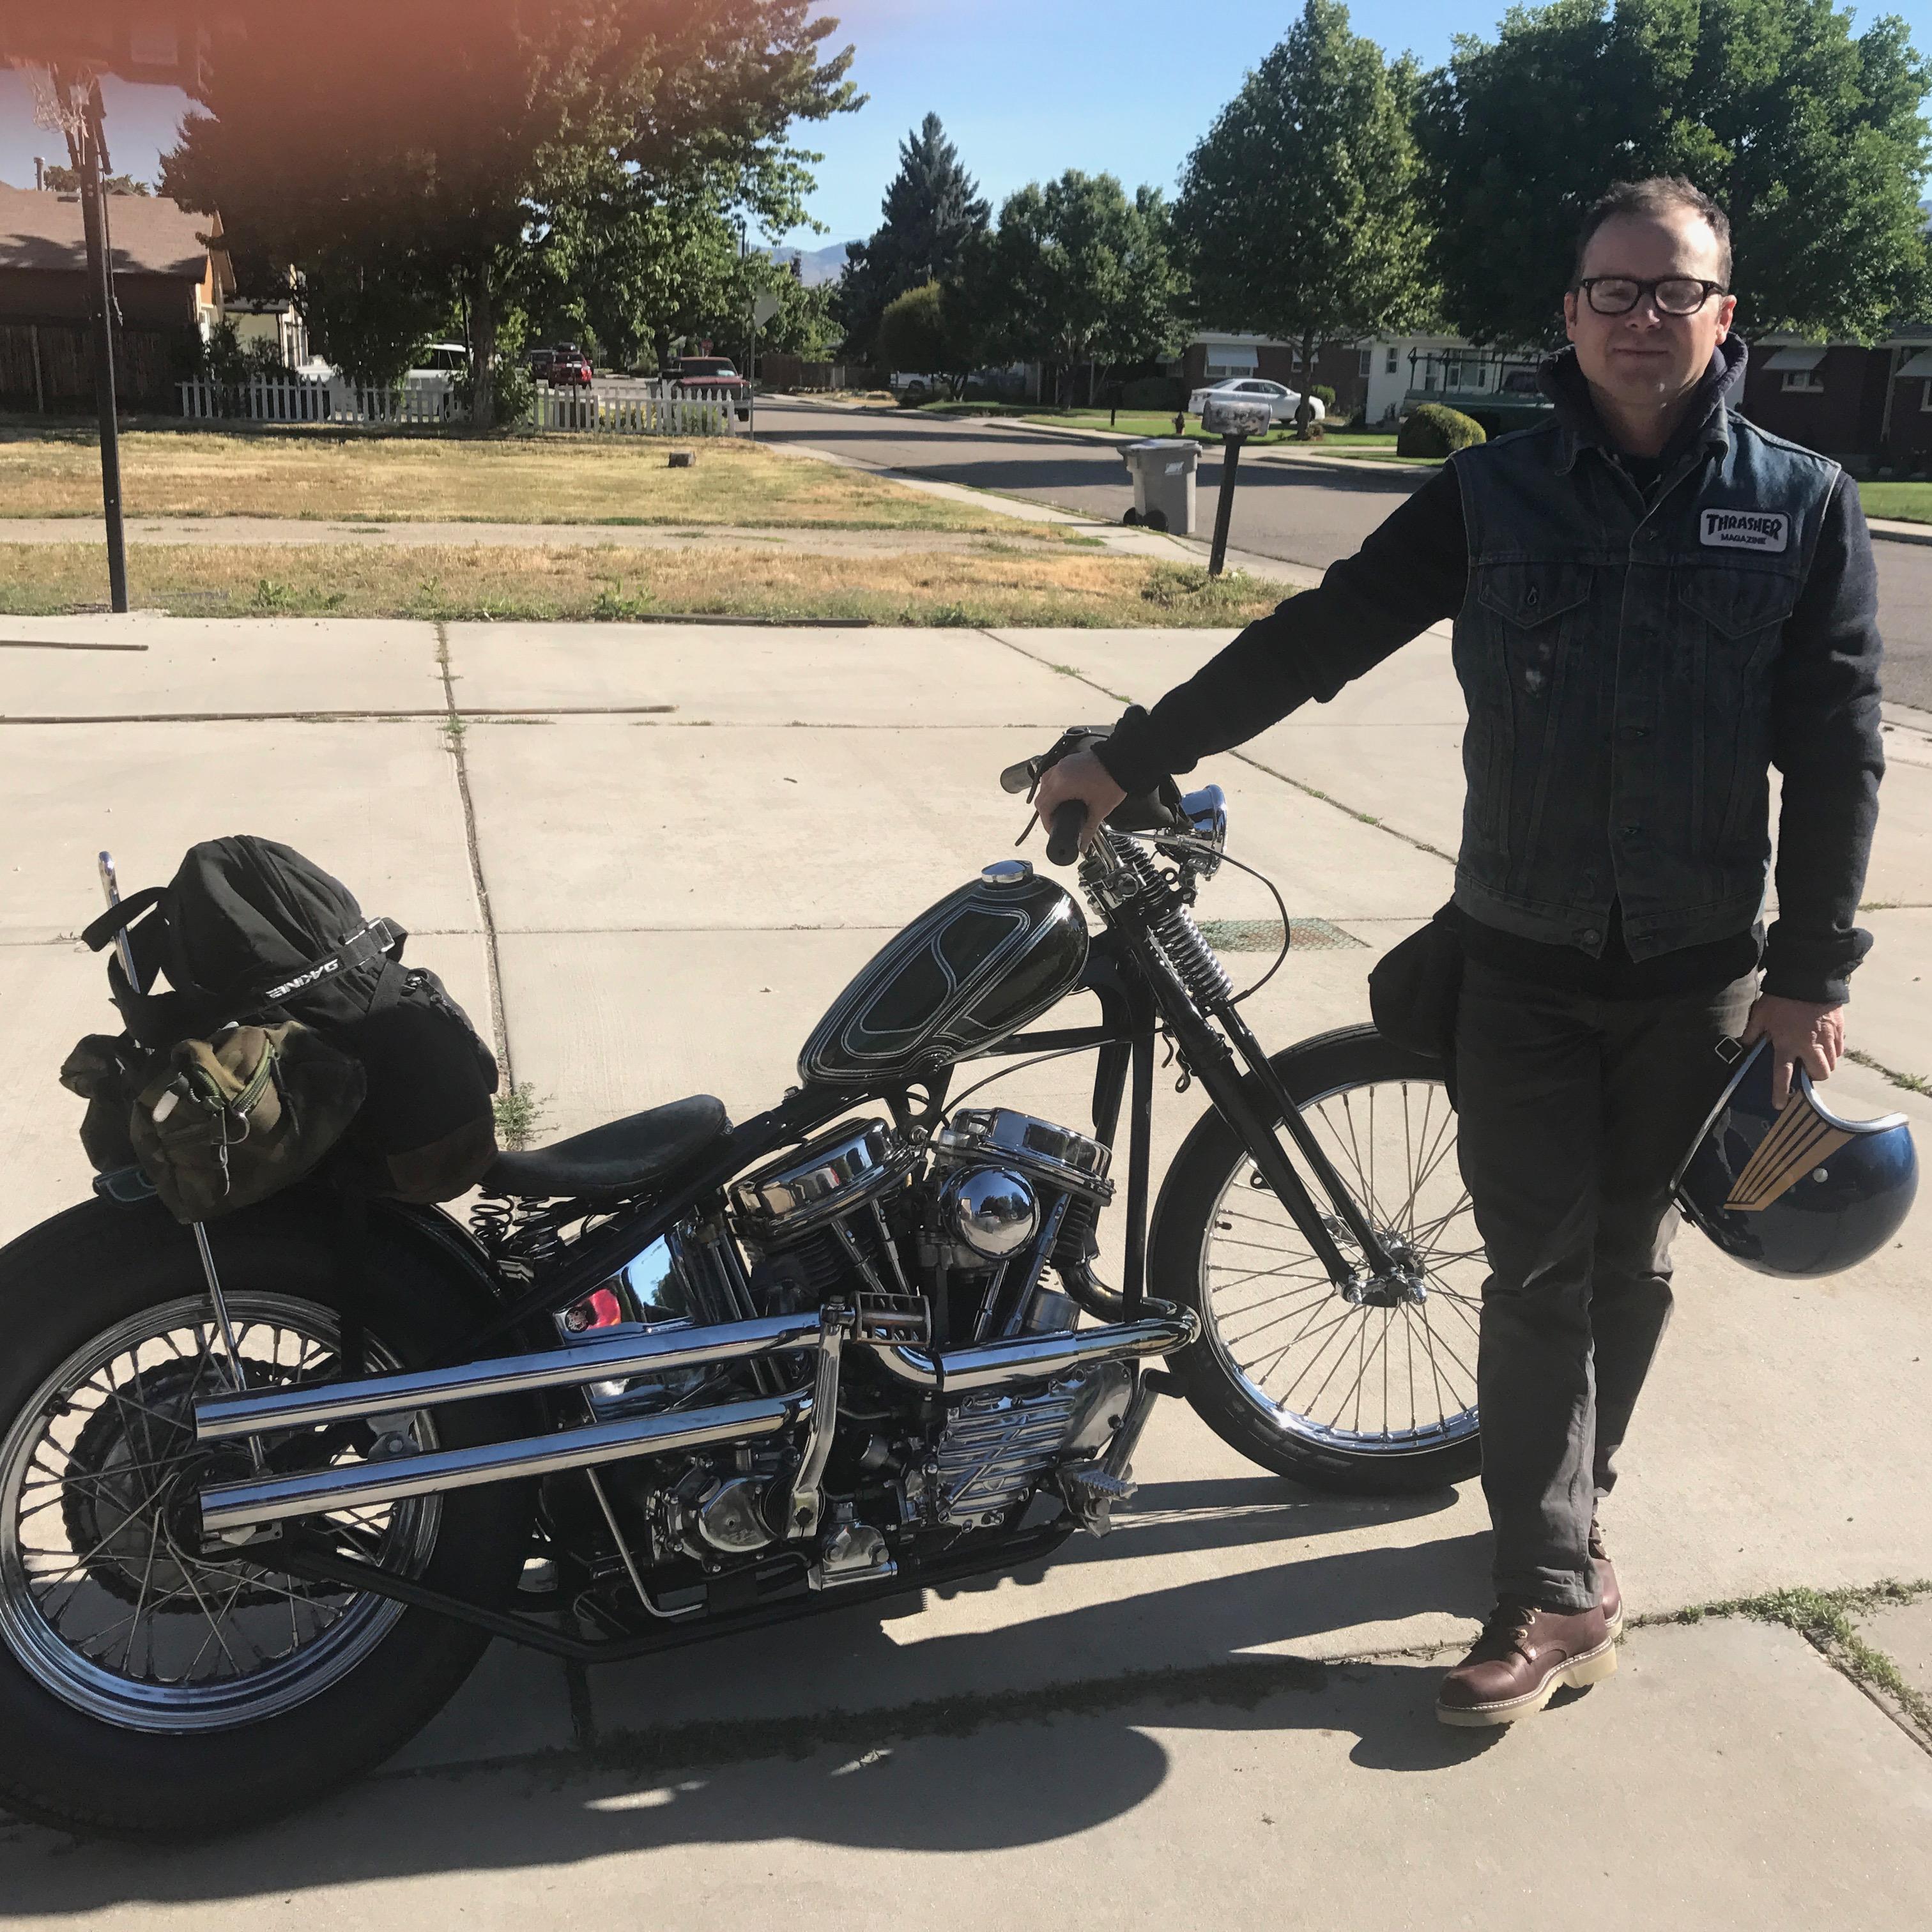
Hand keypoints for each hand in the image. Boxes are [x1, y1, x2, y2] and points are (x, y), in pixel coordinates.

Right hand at [1031, 749, 1125, 851]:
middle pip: (1041, 797)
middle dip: (1046, 812)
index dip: (1046, 822)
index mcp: (1062, 785)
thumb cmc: (1112, 782)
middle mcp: (1058, 773)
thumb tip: (1082, 846)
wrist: (1122, 760)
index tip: (1052, 830)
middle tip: (1056, 823)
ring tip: (1058, 809)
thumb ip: (1088, 829)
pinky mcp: (1067, 762)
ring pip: (1044, 785)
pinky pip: (1052, 775)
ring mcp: (1061, 765)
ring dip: (1048, 798)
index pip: (1044, 807)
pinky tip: (1062, 795)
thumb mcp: (1100, 809)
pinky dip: (1053, 787)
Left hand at [1742, 994, 1844, 1108]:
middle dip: (1814, 1077)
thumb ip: (1751, 1033)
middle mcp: (1809, 1046)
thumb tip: (1741, 1045)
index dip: (1781, 1092)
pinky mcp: (1839, 1030)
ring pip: (1832, 1064)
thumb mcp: (1760, 1015)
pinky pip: (1840, 1049)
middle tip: (1806, 1071)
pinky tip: (1826, 1045)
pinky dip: (1834, 1052)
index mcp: (1786, 1044)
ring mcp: (1827, 1039)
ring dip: (1824, 1065)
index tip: (1780, 1105)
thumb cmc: (1780, 998)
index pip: (1782, 1075)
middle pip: (1819, 1074)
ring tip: (1815, 1057)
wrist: (1808, 978)